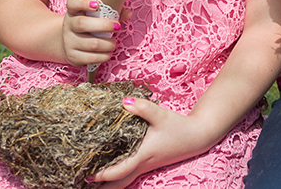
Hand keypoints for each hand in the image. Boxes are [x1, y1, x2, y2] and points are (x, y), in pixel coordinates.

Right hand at [61, 0, 120, 66]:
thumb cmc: (90, 24)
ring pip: (91, 44)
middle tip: (117, 27)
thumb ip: (112, 12)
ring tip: (114, 43)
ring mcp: (68, 41)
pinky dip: (103, 56)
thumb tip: (128, 13)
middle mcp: (68, 25)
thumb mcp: (96, 15)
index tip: (97, 4)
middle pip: (82, 24)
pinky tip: (108, 53)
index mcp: (73, 11)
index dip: (83, 2)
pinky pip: (90, 58)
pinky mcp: (72, 56)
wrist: (70, 43)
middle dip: (104, 26)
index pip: (73, 3)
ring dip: (107, 44)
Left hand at [87, 97, 214, 187]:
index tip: (87, 174)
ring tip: (90, 183)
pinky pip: (128, 175)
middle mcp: (142, 164)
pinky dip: (116, 177)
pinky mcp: (147, 162)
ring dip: (108, 185)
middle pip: (118, 184)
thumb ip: (143, 108)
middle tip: (83, 184)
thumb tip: (123, 101)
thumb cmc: (178, 127)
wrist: (197, 136)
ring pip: (123, 182)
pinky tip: (108, 171)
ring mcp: (145, 166)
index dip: (102, 174)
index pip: (119, 171)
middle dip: (102, 188)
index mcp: (143, 155)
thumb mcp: (162, 115)